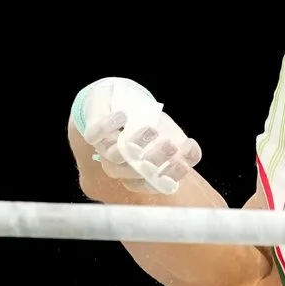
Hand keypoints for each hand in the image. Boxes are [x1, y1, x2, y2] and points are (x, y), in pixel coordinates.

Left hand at [68, 74, 203, 197]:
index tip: (183, 165)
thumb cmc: (149, 126)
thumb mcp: (173, 137)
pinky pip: (94, 134)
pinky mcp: (93, 132)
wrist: (118, 101)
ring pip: (114, 157)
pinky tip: (123, 117)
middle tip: (170, 146)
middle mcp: (120, 166)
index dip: (166, 178)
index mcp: (139, 174)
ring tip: (151, 130)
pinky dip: (108, 126)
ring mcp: (105, 150)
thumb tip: (191, 154)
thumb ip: (186, 152)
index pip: (151, 184)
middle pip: (132, 172)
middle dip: (153, 160)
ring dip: (134, 144)